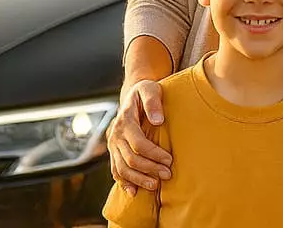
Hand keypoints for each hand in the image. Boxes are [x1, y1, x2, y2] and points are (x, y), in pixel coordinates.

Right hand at [107, 80, 171, 194]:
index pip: (138, 143)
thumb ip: (153, 102)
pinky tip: (133, 192)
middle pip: (130, 159)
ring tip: (155, 186)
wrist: (133, 95)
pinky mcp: (114, 152)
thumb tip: (158, 120)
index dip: (154, 154)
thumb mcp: (150, 89)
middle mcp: (115, 135)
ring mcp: (113, 145)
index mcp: (124, 121)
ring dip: (138, 179)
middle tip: (167, 175)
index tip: (169, 160)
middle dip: (149, 169)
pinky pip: (115, 170)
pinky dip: (124, 182)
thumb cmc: (145, 92)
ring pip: (122, 168)